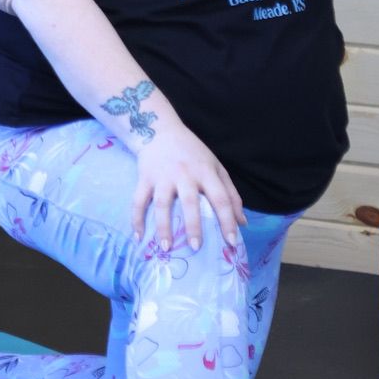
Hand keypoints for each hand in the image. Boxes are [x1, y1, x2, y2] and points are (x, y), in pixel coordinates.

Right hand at [129, 121, 246, 252]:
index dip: (227, 220)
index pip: (221, 198)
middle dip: (193, 226)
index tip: (231, 242)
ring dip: (163, 227)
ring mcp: (163, 176)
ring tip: (166, 248)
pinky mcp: (145, 178)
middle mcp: (185, 174)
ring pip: (162, 204)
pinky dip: (136, 219)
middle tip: (196, 247)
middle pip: (190, 202)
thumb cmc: (193, 153)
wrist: (159, 130)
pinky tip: (139, 236)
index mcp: (206, 172)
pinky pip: (139, 200)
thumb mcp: (216, 167)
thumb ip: (230, 194)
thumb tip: (242, 223)